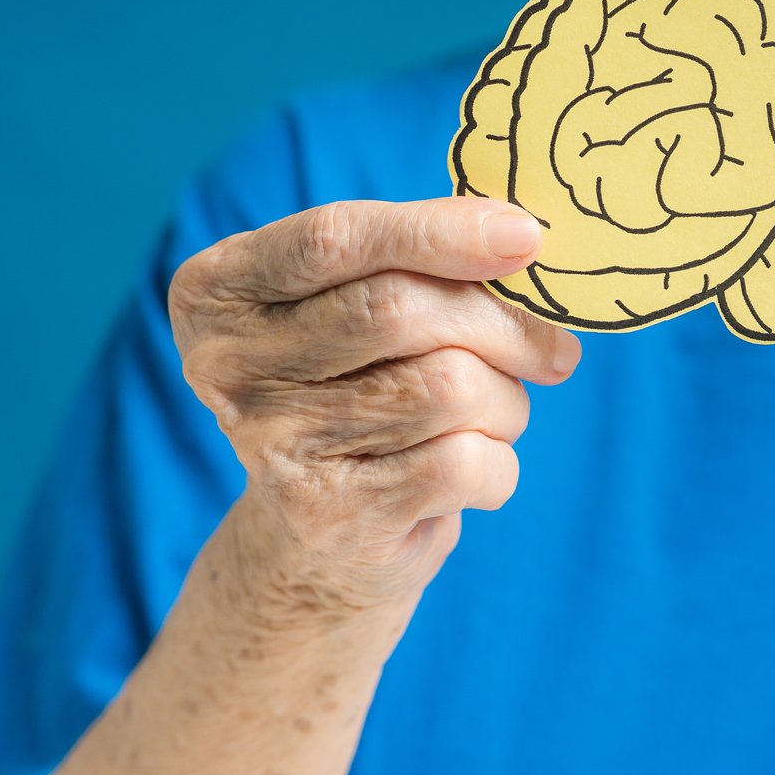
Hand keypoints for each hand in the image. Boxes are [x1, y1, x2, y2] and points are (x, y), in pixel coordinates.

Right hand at [168, 198, 579, 613]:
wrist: (319, 543)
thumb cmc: (356, 392)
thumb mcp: (359, 309)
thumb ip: (418, 263)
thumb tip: (521, 239)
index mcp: (223, 289)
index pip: (337, 238)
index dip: (439, 232)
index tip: (526, 235)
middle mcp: (228, 364)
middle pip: (401, 310)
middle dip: (502, 325)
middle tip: (551, 349)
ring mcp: (273, 444)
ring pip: (448, 387)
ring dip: (505, 401)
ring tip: (494, 416)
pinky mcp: (331, 515)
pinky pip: (464, 461)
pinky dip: (499, 463)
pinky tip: (475, 472)